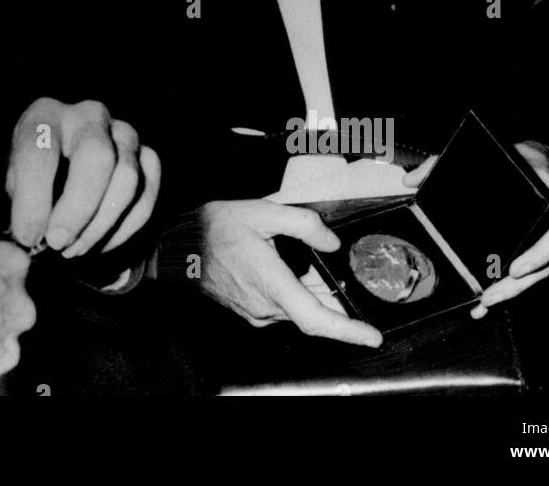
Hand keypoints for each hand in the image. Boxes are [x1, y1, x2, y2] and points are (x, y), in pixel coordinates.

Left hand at [7, 97, 159, 257]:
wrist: (64, 160)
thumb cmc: (35, 174)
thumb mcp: (16, 181)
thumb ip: (23, 205)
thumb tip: (34, 239)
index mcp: (45, 115)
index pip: (39, 149)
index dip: (33, 198)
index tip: (27, 236)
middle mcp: (89, 115)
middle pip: (96, 156)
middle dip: (77, 209)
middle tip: (57, 243)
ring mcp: (125, 132)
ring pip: (128, 179)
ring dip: (100, 225)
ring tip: (73, 250)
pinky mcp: (148, 155)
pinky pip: (147, 195)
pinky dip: (124, 229)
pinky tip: (99, 244)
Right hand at [200, 198, 382, 347]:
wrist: (176, 247)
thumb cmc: (214, 228)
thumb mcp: (260, 211)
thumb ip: (301, 223)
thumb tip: (331, 242)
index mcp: (271, 284)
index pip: (315, 318)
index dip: (347, 331)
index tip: (372, 336)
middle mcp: (265, 306)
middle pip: (312, 311)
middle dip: (335, 299)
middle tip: (350, 280)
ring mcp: (256, 311)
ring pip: (298, 308)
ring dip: (315, 294)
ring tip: (321, 270)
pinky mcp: (249, 310)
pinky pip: (283, 307)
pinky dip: (298, 294)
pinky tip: (296, 273)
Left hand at [402, 140, 548, 317]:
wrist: (539, 162)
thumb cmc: (513, 160)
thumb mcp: (482, 154)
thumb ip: (443, 164)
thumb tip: (410, 181)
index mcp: (548, 196)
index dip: (541, 254)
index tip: (516, 270)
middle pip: (545, 263)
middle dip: (516, 285)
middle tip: (489, 297)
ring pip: (539, 273)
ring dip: (513, 291)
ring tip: (485, 303)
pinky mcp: (539, 248)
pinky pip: (530, 270)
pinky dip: (511, 286)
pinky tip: (488, 301)